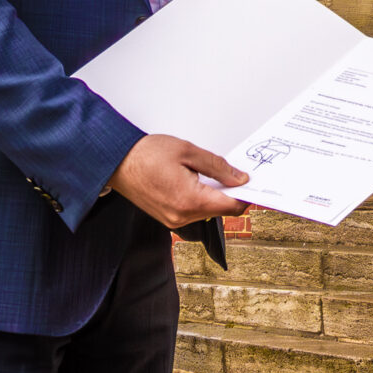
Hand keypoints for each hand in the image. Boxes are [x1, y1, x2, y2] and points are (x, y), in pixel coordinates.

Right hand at [108, 134, 251, 227]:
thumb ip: (218, 167)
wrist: (117, 162)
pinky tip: (199, 183)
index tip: (256, 186)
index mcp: (189, 200)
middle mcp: (182, 216)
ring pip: (208, 212)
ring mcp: (173, 220)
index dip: (246, 196)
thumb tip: (239, 179)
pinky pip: (194, 212)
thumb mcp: (188, 152)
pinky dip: (202, 200)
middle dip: (232, 194)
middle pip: (221, 211)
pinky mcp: (167, 218)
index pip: (231, 207)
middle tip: (238, 174)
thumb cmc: (146, 154)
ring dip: (216, 196)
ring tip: (214, 175)